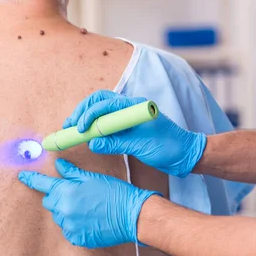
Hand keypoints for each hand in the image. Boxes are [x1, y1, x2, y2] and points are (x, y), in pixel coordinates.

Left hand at [18, 159, 159, 247]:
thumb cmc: (114, 193)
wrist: (131, 215)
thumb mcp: (92, 178)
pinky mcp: (76, 238)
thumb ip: (72, 172)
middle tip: (75, 194)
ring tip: (87, 208)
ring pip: (59, 217)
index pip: (42, 184)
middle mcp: (64, 210)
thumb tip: (58, 164)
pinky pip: (68, 230)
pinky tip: (89, 220)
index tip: (22, 176)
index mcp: (66, 191)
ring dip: (67, 212)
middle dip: (57, 197)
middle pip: (49, 202)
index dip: (31, 179)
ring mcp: (69, 226)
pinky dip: (74, 225)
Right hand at [63, 90, 206, 177]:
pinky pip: (107, 122)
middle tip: (69, 126)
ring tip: (73, 130)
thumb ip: (116, 143)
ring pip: (101, 110)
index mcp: (134, 106)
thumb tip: (92, 143)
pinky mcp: (128, 126)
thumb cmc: (169, 148)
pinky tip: (87, 135)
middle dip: (82, 112)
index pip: (105, 103)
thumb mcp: (141, 146)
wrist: (186, 154)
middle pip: (99, 101)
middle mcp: (130, 107)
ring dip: (86, 118)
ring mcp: (128, 116)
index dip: (88, 115)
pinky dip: (95, 126)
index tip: (78, 129)